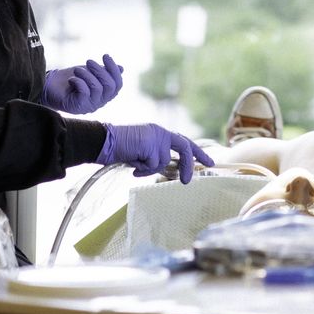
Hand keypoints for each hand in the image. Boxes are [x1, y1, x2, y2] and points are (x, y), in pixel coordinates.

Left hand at [45, 55, 123, 114]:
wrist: (50, 86)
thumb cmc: (72, 78)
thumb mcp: (90, 72)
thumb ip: (105, 71)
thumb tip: (122, 68)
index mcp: (106, 94)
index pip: (118, 84)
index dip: (114, 69)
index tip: (105, 55)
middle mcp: (101, 101)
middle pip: (110, 86)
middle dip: (100, 70)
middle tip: (88, 61)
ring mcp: (90, 105)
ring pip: (97, 88)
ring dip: (87, 75)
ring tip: (77, 70)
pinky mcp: (78, 107)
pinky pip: (84, 93)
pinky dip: (78, 82)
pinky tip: (71, 79)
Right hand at [98, 123, 214, 182]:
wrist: (104, 142)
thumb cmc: (121, 149)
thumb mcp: (143, 154)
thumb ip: (158, 158)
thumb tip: (172, 171)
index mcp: (160, 133)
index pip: (184, 142)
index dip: (198, 152)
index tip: (209, 162)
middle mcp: (161, 132)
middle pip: (184, 148)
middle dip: (188, 165)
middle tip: (187, 181)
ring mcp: (157, 136)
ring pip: (163, 162)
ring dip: (149, 169)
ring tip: (135, 164)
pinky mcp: (151, 143)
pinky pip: (153, 165)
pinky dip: (143, 169)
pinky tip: (133, 164)